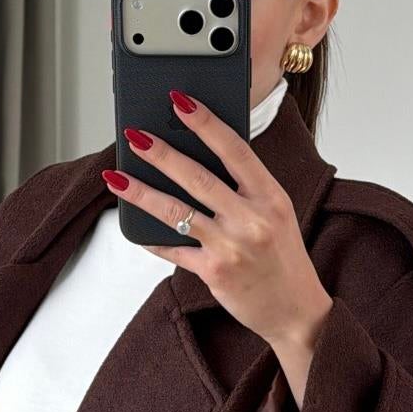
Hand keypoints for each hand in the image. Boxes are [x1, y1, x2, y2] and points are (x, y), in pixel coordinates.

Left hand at [106, 91, 332, 402]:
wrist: (295, 310)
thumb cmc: (283, 257)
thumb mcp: (276, 213)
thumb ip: (245, 187)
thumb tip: (197, 157)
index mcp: (271, 196)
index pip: (235, 149)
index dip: (205, 123)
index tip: (180, 101)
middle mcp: (252, 219)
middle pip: (198, 178)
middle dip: (161, 153)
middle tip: (134, 135)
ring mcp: (232, 247)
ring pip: (177, 212)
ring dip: (141, 193)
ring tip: (116, 178)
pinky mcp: (214, 272)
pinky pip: (173, 249)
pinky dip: (151, 238)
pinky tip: (132, 225)